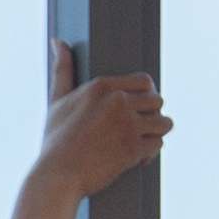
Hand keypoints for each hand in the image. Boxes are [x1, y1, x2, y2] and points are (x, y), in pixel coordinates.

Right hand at [31, 40, 170, 201]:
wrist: (56, 177)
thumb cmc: (54, 141)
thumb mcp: (56, 101)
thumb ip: (62, 69)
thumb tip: (57, 41)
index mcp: (102, 86)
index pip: (145, 81)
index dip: (145, 96)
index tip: (136, 109)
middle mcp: (118, 102)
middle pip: (157, 100)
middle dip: (150, 115)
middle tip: (137, 128)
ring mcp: (127, 125)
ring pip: (163, 122)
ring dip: (154, 133)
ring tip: (139, 142)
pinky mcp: (133, 149)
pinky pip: (158, 144)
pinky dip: (150, 153)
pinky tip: (135, 158)